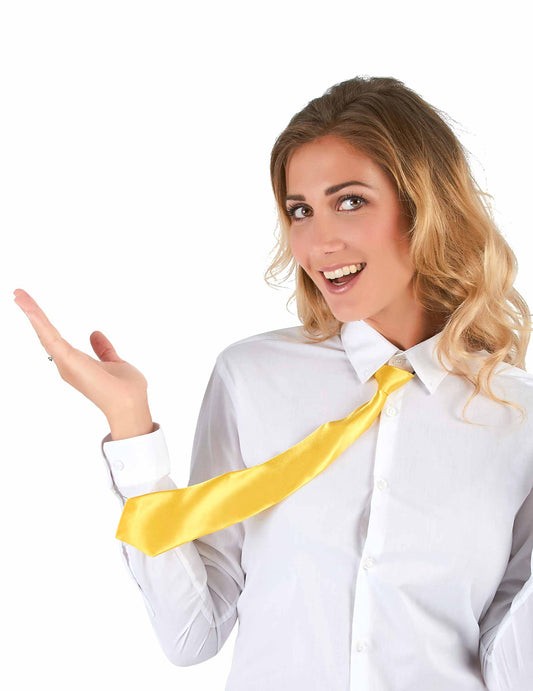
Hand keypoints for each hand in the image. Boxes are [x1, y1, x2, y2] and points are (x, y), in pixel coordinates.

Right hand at [13, 288, 149, 421]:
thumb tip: (95, 333)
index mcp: (75, 363)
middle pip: (45, 334)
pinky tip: (29, 308)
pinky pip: (50, 337)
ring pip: (44, 333)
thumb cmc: (125, 389)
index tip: (33, 307)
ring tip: (19, 295)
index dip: (43, 323)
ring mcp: (65, 362)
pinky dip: (39, 322)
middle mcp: (66, 363)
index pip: (55, 338)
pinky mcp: (68, 360)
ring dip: (32, 312)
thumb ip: (103, 349)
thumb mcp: (113, 362)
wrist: (130, 403)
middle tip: (19, 294)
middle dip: (32, 314)